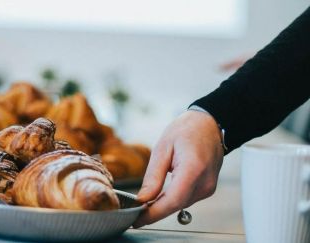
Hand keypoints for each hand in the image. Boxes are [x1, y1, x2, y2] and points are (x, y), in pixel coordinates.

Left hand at [133, 110, 223, 227]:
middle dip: (155, 211)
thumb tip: (143, 199)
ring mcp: (209, 186)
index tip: (137, 220)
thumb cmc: (186, 130)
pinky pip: (187, 199)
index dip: (154, 213)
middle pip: (176, 205)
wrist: (209, 124)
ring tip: (146, 200)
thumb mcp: (163, 147)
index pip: (173, 200)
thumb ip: (153, 175)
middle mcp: (205, 181)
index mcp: (193, 168)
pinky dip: (173, 199)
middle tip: (135, 212)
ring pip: (181, 204)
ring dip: (163, 205)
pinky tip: (162, 193)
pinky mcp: (208, 188)